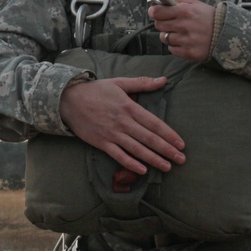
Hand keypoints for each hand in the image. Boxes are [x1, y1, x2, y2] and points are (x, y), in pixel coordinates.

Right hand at [59, 77, 185, 174]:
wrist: (69, 99)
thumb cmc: (96, 90)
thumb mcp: (119, 83)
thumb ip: (142, 83)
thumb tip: (163, 80)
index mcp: (129, 107)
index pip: (154, 123)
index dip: (169, 134)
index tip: (181, 144)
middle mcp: (122, 122)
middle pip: (149, 139)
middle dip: (167, 150)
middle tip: (181, 159)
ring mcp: (112, 134)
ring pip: (137, 149)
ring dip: (154, 159)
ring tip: (167, 167)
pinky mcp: (101, 143)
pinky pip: (119, 156)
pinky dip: (131, 164)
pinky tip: (143, 170)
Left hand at [147, 0, 215, 61]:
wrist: (227, 34)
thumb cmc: (208, 17)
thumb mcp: (194, 3)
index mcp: (185, 11)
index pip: (157, 12)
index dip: (154, 12)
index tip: (154, 12)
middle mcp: (184, 26)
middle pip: (159, 25)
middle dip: (162, 23)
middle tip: (172, 23)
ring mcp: (186, 40)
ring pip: (164, 38)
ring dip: (169, 35)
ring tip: (181, 33)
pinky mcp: (188, 53)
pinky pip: (171, 49)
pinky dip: (175, 46)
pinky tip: (185, 41)